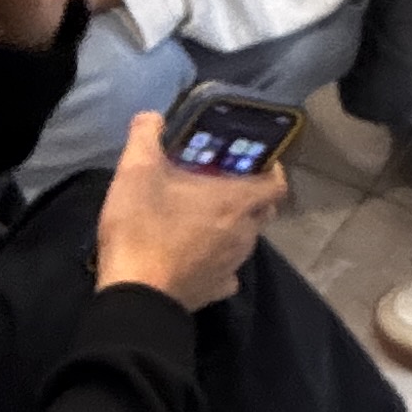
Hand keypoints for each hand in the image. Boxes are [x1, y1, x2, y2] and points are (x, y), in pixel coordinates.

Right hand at [92, 109, 276, 308]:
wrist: (135, 294)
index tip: (254, 161)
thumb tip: (152, 117)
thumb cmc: (143, 227)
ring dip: (232, 227)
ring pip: (245, 240)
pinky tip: (196, 255)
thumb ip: (146, 136)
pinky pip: (227, 272)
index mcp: (235, 202)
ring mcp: (233, 266)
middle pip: (262, 212)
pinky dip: (218, 260)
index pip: (276, 184)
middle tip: (221, 184)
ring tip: (204, 218)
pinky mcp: (217, 291)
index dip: (271, 171)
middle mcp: (244, 235)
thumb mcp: (136, 171)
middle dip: (249, 197)